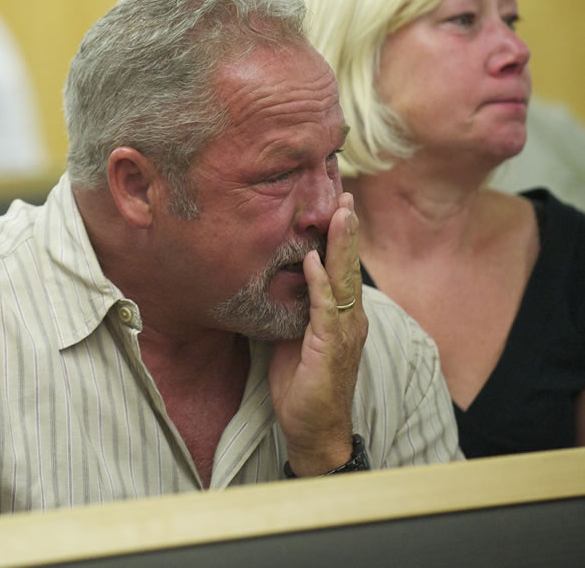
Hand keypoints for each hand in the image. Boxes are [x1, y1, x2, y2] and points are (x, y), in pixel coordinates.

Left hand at [268, 192, 367, 475]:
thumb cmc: (302, 382)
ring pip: (344, 278)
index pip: (340, 262)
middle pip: (348, 262)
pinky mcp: (331, 347)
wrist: (312, 429)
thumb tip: (270, 275)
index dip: (338, 231)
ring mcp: (343, 331)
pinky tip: (316, 259)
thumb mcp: (291, 333)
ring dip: (341, 243)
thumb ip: (290, 304)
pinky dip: (321, 283)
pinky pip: (325, 309)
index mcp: (339, 311)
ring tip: (340, 210)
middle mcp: (348, 316)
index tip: (335, 195)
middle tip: (345, 189)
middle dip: (347, 225)